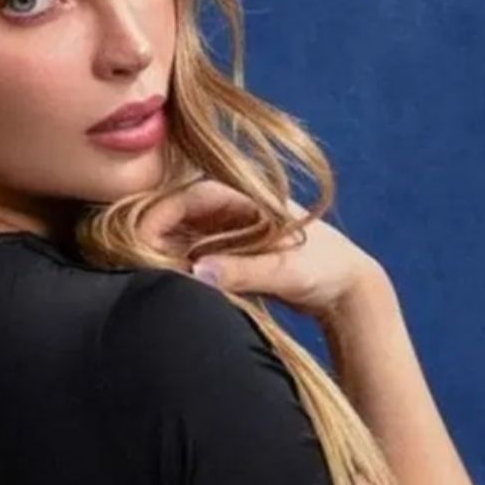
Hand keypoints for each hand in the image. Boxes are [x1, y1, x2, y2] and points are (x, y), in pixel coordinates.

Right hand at [136, 178, 389, 326]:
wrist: (347, 289)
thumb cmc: (323, 268)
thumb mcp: (283, 270)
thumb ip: (240, 270)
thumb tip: (195, 272)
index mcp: (242, 195)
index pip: (183, 198)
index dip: (156, 219)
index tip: (139, 246)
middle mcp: (228, 208)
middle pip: (173, 215)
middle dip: (152, 238)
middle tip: (137, 267)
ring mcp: (224, 230)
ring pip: (176, 237)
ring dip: (161, 255)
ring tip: (151, 279)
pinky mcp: (224, 253)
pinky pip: (188, 255)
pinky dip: (175, 268)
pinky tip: (169, 284)